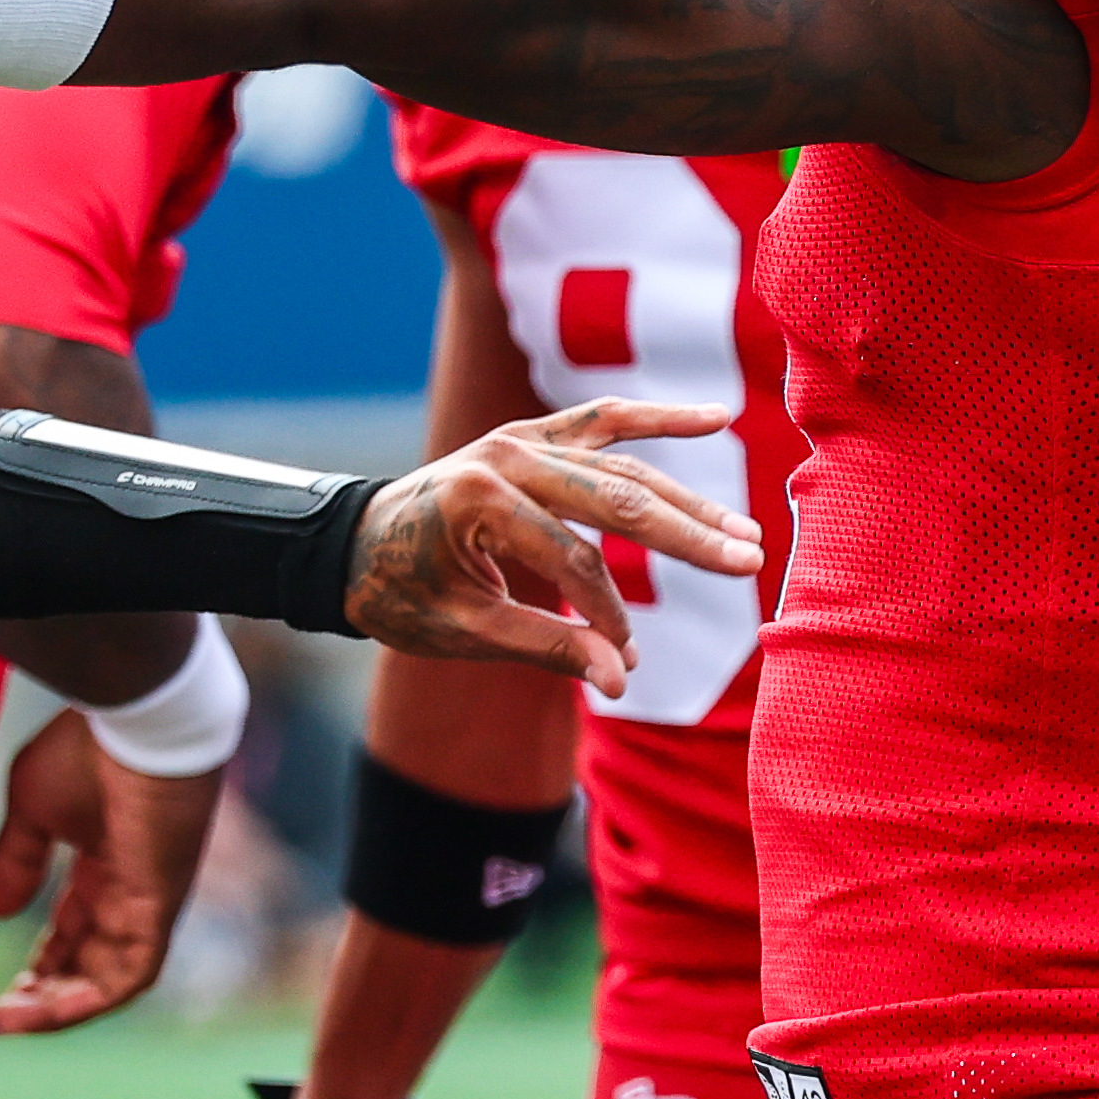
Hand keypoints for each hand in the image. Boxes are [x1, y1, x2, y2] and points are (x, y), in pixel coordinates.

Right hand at [0, 706, 224, 1034]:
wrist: (136, 717)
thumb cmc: (86, 749)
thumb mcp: (33, 808)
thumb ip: (18, 861)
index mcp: (105, 862)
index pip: (75, 931)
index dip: (39, 964)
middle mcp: (132, 889)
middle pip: (91, 963)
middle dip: (44, 996)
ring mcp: (149, 900)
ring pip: (111, 978)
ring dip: (61, 1007)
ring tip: (11, 1021)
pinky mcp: (160, 904)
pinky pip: (133, 970)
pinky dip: (93, 998)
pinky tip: (50, 1009)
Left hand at [348, 400, 758, 690]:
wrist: (350, 545)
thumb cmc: (398, 594)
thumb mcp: (461, 632)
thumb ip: (544, 648)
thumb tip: (621, 680)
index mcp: (480, 498)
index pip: (570, 560)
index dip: (605, 614)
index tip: (625, 659)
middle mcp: (504, 455)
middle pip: (613, 499)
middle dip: (686, 536)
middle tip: (749, 563)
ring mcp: (519, 438)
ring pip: (620, 466)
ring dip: (686, 499)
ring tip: (744, 533)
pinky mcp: (531, 435)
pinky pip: (603, 421)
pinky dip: (656, 419)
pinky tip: (714, 418)